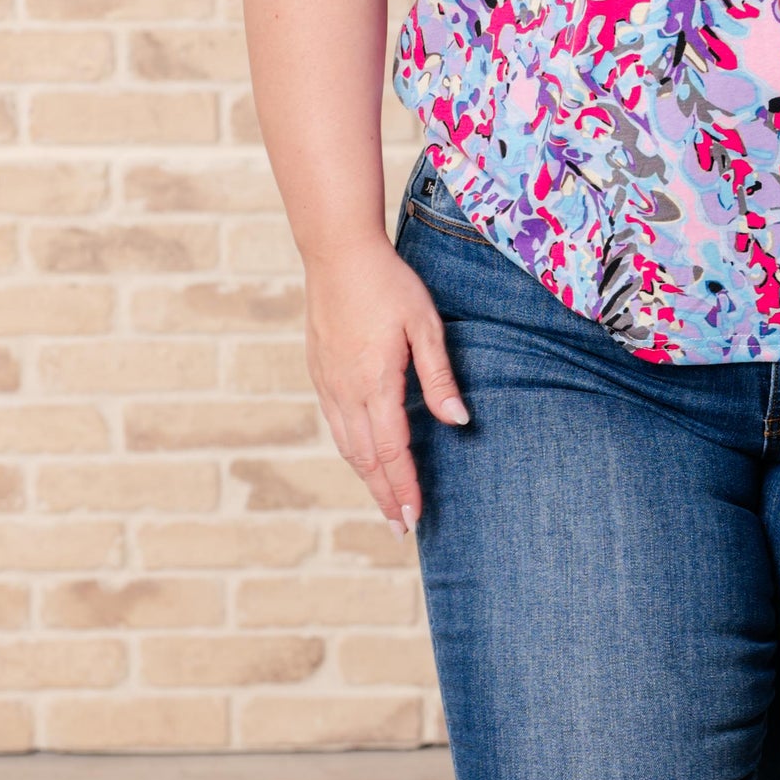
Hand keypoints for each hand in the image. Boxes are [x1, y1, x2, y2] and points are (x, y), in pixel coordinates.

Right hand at [302, 238, 468, 532]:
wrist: (336, 252)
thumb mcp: (425, 325)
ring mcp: (328, 383)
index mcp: (375, 382)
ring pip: (346, 445)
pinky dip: (351, 451)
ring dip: (366, 478)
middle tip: (401, 527)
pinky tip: (362, 458)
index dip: (403, 487)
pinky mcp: (320, 372)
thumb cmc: (388, 283)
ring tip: (384, 502)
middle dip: (384, 495)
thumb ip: (439, 377)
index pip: (391, 450)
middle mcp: (346, 391)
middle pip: (365, 458)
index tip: (414, 518)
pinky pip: (335, 424)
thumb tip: (458, 421)